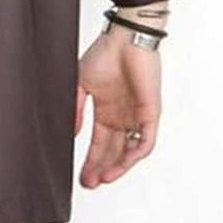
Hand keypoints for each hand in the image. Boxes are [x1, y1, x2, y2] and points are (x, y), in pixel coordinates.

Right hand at [75, 24, 161, 187]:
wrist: (124, 38)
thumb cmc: (103, 55)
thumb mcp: (81, 84)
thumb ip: (76, 109)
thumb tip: (72, 134)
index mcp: (106, 111)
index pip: (99, 143)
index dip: (90, 160)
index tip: (80, 177)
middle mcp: (122, 118)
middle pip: (113, 152)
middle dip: (101, 169)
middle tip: (89, 184)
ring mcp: (137, 116)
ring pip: (129, 151)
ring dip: (117, 167)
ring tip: (103, 179)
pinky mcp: (151, 113)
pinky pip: (146, 140)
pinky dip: (134, 154)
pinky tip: (120, 164)